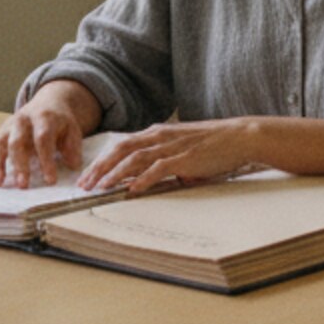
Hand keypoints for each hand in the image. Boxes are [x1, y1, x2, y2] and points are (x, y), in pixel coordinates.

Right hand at [0, 82, 96, 188]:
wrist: (47, 103)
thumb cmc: (60, 122)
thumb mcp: (72, 129)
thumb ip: (73, 146)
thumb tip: (74, 165)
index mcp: (43, 118)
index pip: (43, 139)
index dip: (46, 160)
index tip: (50, 180)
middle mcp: (22, 121)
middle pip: (17, 142)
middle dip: (19, 164)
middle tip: (23, 185)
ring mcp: (8, 127)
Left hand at [76, 119, 258, 194]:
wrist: (240, 136)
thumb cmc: (212, 145)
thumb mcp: (180, 149)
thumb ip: (160, 161)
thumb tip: (140, 180)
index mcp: (158, 133)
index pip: (122, 145)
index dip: (102, 160)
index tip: (88, 177)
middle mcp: (161, 137)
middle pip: (122, 149)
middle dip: (100, 167)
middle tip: (84, 185)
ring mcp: (173, 146)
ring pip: (135, 158)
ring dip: (115, 173)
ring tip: (100, 188)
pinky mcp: (186, 157)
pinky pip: (160, 168)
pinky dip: (144, 178)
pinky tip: (132, 189)